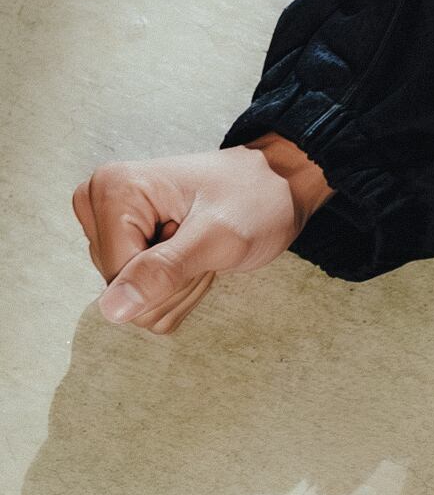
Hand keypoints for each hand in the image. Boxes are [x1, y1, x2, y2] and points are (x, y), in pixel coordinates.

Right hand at [73, 135, 331, 335]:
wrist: (275, 185)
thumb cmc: (255, 198)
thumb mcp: (219, 237)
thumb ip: (165, 270)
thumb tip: (111, 310)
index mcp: (111, 189)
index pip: (117, 277)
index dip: (167, 275)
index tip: (196, 237)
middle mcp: (98, 206)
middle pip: (120, 292)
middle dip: (172, 282)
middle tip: (203, 245)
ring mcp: (108, 230)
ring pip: (132, 303)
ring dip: (178, 288)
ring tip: (200, 247)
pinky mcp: (124, 250)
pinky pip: (141, 302)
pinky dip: (176, 290)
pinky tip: (193, 255)